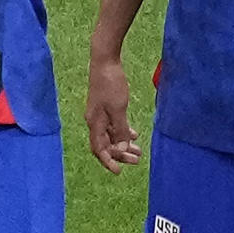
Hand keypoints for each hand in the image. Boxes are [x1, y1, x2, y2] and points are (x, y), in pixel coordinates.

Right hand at [85, 56, 141, 174]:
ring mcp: (99, 113)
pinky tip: (134, 133)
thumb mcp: (118, 109)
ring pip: (111, 135)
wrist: (105, 60)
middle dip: (120, 154)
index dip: (108, 162)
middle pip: (106, 144)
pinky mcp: (105, 105)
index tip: (119, 172)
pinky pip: (113, 125)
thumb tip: (122, 148)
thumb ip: (120, 129)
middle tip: (137, 160)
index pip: (99, 149)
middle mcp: (95, 120)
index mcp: (95, 123)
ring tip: (138, 151)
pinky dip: (122, 131)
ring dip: (123, 143)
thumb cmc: (111, 83)